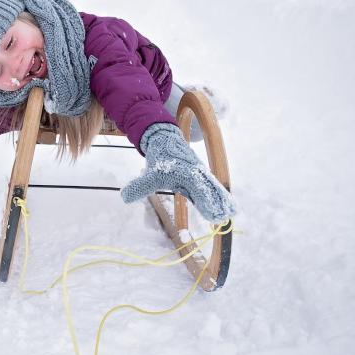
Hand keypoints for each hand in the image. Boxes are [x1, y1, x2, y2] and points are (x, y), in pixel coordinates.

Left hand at [121, 123, 236, 223]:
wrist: (165, 139)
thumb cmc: (160, 156)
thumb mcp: (150, 173)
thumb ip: (140, 186)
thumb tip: (124, 197)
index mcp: (187, 172)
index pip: (198, 189)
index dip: (206, 201)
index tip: (212, 213)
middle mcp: (197, 173)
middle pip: (210, 190)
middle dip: (218, 202)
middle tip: (227, 216)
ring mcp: (199, 175)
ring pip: (212, 189)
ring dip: (221, 200)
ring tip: (230, 213)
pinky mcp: (199, 178)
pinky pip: (210, 188)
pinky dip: (217, 196)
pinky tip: (225, 207)